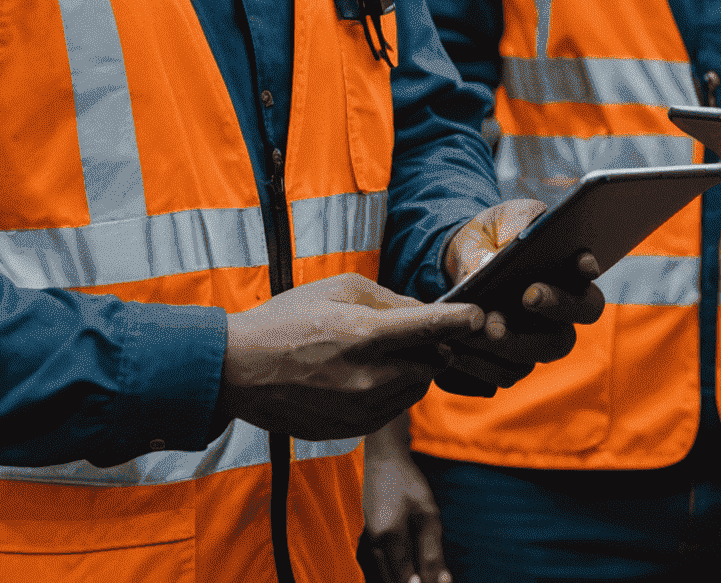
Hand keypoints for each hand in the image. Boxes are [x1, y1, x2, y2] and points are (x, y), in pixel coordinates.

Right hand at [214, 274, 484, 439]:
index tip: (479, 316)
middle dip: (434, 345)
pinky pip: (394, 409)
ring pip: (416, 388)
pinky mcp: (352, 430)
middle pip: (433, 363)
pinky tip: (368, 375)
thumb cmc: (290, 318)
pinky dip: (394, 391)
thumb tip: (427, 312)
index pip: (432, 327)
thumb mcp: (341, 289)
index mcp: (365, 335)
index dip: (463, 320)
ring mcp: (360, 410)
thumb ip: (390, 301)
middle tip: (419, 332)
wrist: (241, 370)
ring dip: (415, 369)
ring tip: (383, 352)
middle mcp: (368, 377)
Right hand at [360, 412, 448, 582]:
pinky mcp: (369, 540)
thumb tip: (443, 582)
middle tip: (432, 580)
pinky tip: (409, 568)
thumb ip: (432, 549)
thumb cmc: (408, 482)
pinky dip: (396, 572)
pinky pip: (381, 566)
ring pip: (384, 576)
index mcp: (387, 538)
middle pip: (392, 581)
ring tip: (422, 574)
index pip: (405, 579)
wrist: (382, 458)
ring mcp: (368, 543)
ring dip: (404, 578)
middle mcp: (373, 546)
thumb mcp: (427, 511)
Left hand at [437, 199, 605, 390]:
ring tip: (484, 328)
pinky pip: (508, 372)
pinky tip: (459, 347)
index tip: (583, 265)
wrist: (460, 263)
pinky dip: (484, 363)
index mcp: (564, 262)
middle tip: (528, 296)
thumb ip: (506, 231)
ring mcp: (542, 335)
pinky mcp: (515, 360)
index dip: (588, 266)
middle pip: (582, 312)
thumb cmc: (490, 234)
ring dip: (515, 341)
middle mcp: (564, 303)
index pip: (587, 266)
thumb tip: (492, 263)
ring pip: (545, 349)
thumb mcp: (498, 219)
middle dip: (558, 305)